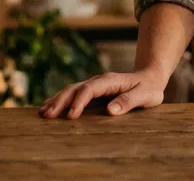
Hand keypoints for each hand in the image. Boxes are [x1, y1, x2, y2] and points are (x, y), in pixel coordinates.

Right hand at [38, 68, 168, 118]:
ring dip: (56, 101)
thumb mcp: (145, 95)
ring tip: (42, 113)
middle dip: (60, 102)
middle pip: (74, 89)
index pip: (89, 90)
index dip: (78, 102)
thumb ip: (129, 101)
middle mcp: (98, 81)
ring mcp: (94, 85)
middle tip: (47, 116)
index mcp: (109, 81)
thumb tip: (110, 111)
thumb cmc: (149, 88)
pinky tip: (50, 107)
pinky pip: (73, 94)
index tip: (71, 116)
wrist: (150, 77)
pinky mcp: (93, 91)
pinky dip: (61, 100)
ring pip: (70, 90)